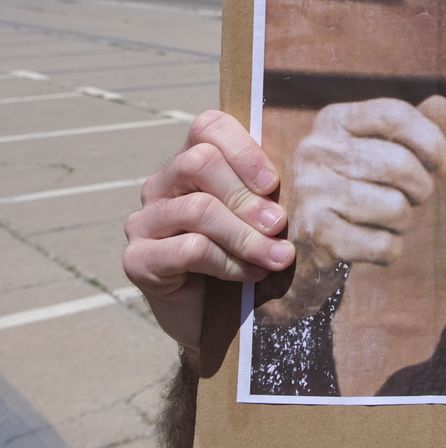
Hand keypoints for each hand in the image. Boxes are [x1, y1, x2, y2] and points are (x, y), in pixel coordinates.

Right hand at [122, 111, 293, 357]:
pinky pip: (188, 249)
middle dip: (247, 196)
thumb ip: (268, 192)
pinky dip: (228, 263)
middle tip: (279, 224)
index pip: (208, 126)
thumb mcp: (260, 218)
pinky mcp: (137, 260)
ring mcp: (144, 222)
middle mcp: (161, 186)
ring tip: (277, 257)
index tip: (273, 182)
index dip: (244, 149)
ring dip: (246, 236)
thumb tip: (307, 176)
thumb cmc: (245, 258)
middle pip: (199, 162)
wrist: (214, 321)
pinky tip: (249, 276)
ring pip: (198, 209)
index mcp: (191, 164)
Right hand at [264, 95, 445, 320]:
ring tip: (384, 219)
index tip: (443, 164)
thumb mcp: (379, 150)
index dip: (432, 140)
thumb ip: (411, 128)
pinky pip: (383, 244)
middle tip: (416, 197)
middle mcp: (315, 150)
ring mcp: (311, 192)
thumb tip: (442, 104)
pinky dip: (389, 248)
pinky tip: (370, 242)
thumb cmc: (355, 187)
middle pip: (400, 163)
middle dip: (423, 187)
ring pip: (396, 207)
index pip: (394, 115)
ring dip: (404, 220)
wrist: (305, 246)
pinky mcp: (315, 234)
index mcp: (333, 120)